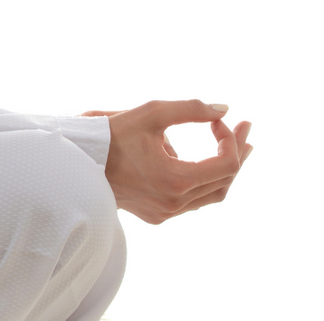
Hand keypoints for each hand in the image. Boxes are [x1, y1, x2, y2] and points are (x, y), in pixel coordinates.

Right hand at [80, 100, 252, 224]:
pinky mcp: (157, 215)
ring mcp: (166, 213)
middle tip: (246, 128)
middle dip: (237, 152)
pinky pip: (192, 201)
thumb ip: (192, 109)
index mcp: (176, 180)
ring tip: (236, 146)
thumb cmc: (111, 135)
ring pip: (210, 195)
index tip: (217, 119)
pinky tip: (201, 162)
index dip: (231, 139)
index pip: (226, 164)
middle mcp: (174, 203)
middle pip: (224, 181)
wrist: (77, 162)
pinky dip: (203, 180)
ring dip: (224, 169)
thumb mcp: (152, 113)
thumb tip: (225, 108)